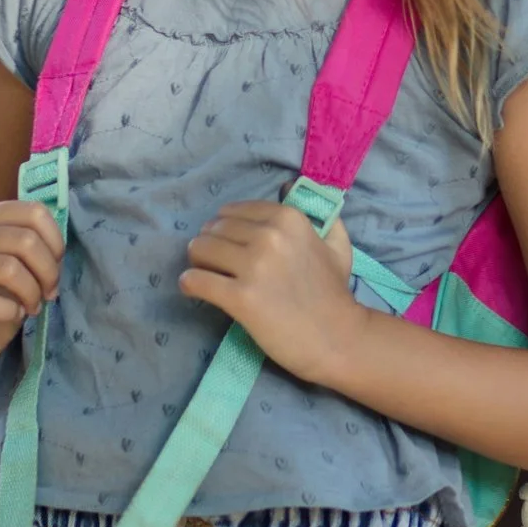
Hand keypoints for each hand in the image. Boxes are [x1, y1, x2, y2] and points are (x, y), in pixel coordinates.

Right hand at [0, 198, 62, 374]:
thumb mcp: (18, 262)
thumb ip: (35, 246)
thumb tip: (58, 250)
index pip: (32, 212)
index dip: (55, 240)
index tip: (57, 264)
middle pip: (24, 239)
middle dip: (48, 270)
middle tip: (49, 291)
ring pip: (7, 268)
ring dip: (31, 292)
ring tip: (34, 306)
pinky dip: (10, 311)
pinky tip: (14, 314)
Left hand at [178, 198, 362, 384]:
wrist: (337, 339)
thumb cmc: (334, 293)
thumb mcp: (337, 245)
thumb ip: (320, 215)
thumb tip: (289, 187)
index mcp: (289, 218)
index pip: (234, 211)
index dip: (225, 226)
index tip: (226, 242)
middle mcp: (269, 236)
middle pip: (214, 228)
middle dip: (208, 243)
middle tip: (212, 261)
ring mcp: (254, 267)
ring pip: (200, 249)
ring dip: (197, 261)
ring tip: (203, 272)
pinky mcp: (240, 298)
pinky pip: (196, 281)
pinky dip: (189, 283)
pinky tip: (193, 289)